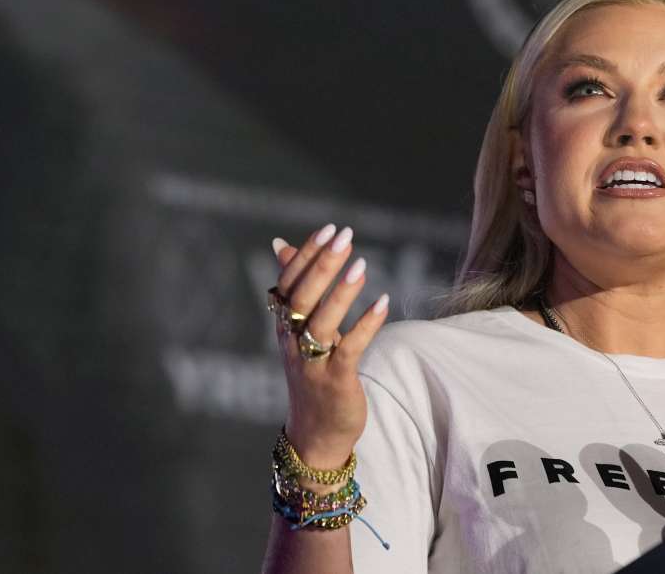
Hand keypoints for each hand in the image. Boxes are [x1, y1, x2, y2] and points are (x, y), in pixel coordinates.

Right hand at [271, 223, 389, 471]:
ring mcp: (312, 364)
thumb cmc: (313, 375)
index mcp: (284, 328)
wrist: (316, 435)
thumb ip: (296, 289)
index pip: (288, 284)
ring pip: (321, 323)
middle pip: (301, 299)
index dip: (306, 256)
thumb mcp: (300, 331)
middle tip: (344, 235)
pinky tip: (383, 303)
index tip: (329, 229)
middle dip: (322, 265)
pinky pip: (348, 350)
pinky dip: (365, 326)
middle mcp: (292, 343)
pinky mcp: (335, 382)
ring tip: (361, 264)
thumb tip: (281, 244)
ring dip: (341, 292)